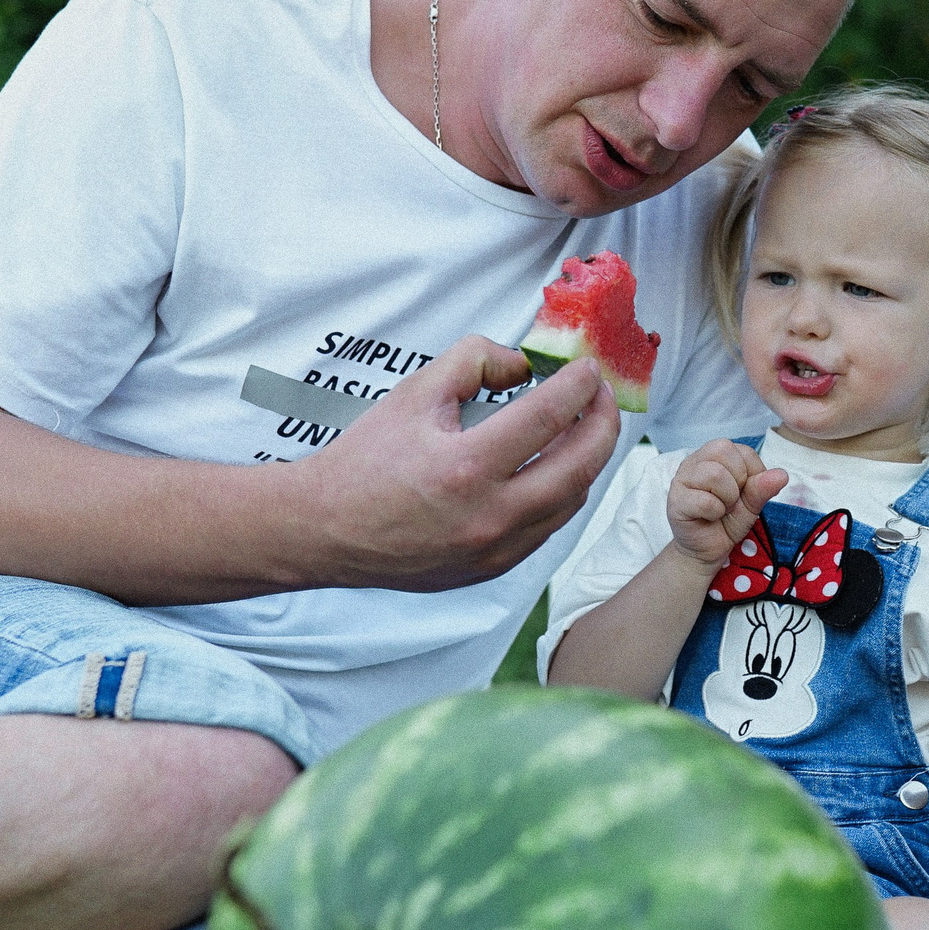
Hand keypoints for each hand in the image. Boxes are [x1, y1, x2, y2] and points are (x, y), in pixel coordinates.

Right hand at [281, 334, 621, 590]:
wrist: (325, 529)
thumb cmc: (364, 462)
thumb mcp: (414, 393)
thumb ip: (474, 361)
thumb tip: (524, 364)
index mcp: (466, 467)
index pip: (549, 417)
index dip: (579, 386)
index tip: (588, 369)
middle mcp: (488, 516)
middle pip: (580, 466)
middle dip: (603, 424)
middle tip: (602, 396)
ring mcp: (494, 549)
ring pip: (571, 501)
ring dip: (588, 461)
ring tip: (584, 427)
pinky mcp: (492, 568)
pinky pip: (548, 527)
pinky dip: (562, 493)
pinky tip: (556, 466)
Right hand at [667, 440, 787, 568]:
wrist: (708, 550)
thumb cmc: (727, 521)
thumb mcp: (752, 504)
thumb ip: (763, 488)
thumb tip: (782, 475)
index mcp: (714, 455)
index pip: (743, 450)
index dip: (752, 473)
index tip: (744, 491)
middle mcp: (695, 461)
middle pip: (724, 450)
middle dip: (738, 480)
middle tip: (731, 500)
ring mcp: (681, 479)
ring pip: (714, 474)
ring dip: (727, 498)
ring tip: (721, 509)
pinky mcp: (675, 501)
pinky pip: (705, 500)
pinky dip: (715, 513)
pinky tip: (709, 517)